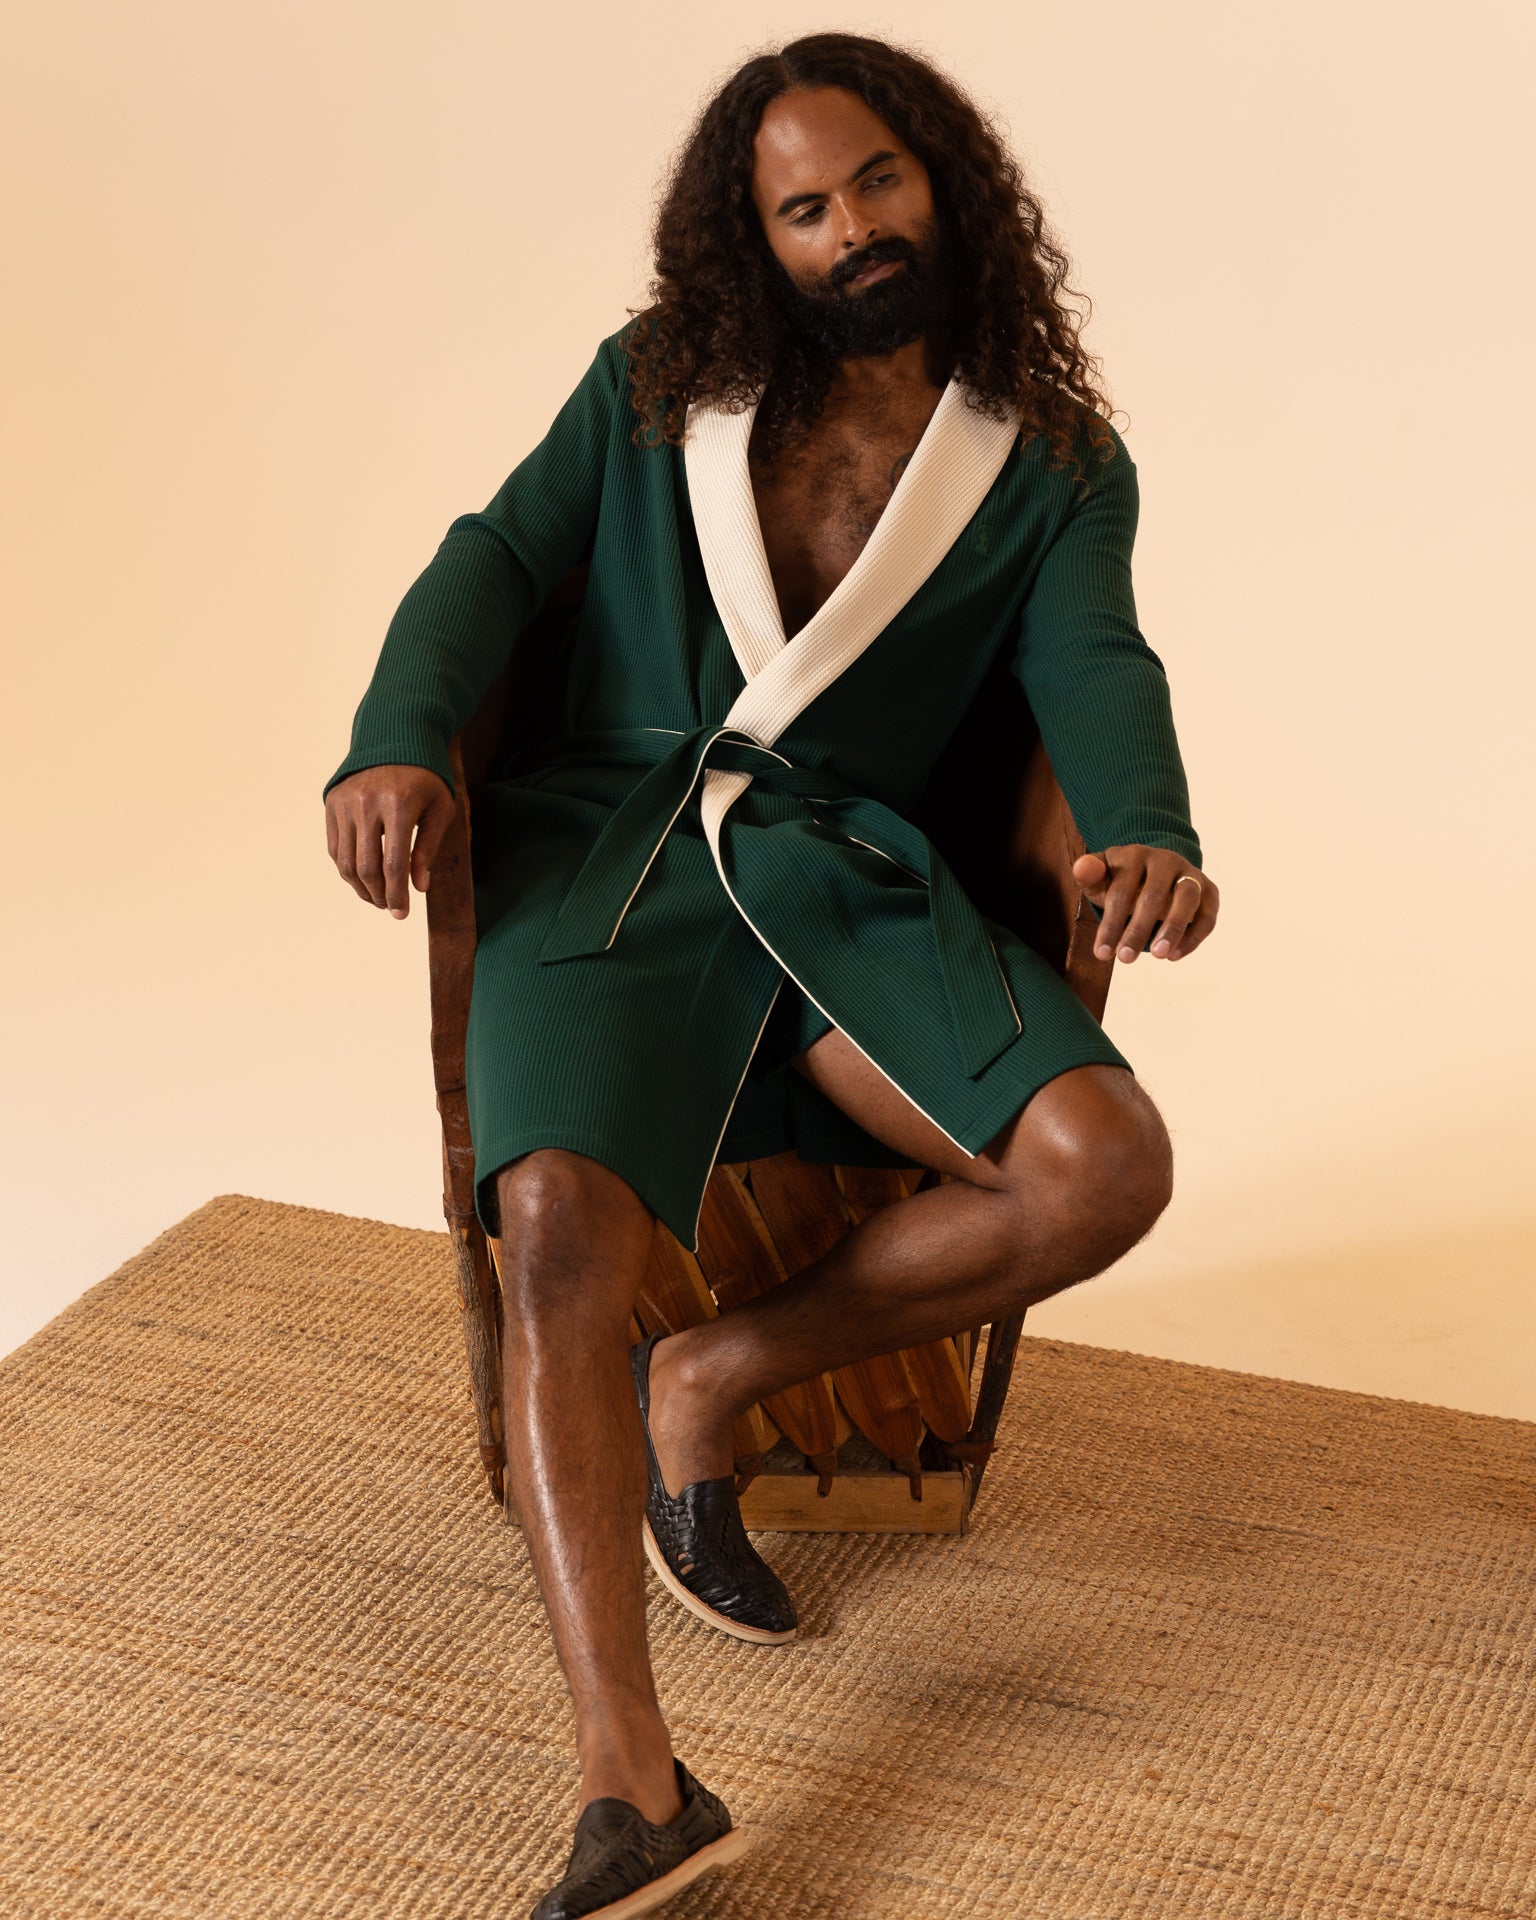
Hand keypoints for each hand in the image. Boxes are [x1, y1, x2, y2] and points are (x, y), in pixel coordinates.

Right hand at [325, 765, 455, 919]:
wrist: (396, 739)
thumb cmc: (426, 779)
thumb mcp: (440, 810)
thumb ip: (429, 849)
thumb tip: (419, 887)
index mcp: (399, 804)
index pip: (393, 864)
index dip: (397, 895)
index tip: (402, 914)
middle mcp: (367, 803)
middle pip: (366, 867)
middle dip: (378, 895)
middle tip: (390, 908)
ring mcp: (345, 802)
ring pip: (345, 861)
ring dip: (360, 887)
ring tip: (376, 897)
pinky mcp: (332, 803)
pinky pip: (335, 847)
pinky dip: (346, 868)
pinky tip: (363, 877)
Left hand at [1071, 846, 1218, 962]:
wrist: (1153, 871)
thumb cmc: (1120, 881)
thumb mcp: (1101, 879)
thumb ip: (1089, 875)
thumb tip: (1082, 867)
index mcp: (1134, 855)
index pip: (1121, 891)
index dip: (1111, 924)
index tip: (1102, 954)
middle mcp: (1165, 860)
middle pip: (1153, 895)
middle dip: (1138, 930)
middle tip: (1125, 959)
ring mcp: (1190, 873)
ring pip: (1187, 898)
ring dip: (1173, 928)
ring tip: (1159, 955)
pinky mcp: (1209, 890)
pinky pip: (1207, 914)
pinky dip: (1194, 936)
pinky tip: (1174, 956)